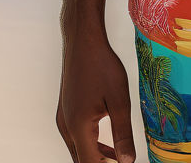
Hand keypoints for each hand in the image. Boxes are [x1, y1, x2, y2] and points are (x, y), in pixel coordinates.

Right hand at [56, 24, 136, 162]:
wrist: (83, 41)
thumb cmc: (101, 64)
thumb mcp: (119, 100)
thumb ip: (123, 133)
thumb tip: (127, 161)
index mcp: (79, 127)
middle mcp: (66, 127)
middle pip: (81, 160)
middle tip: (121, 160)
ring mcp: (63, 119)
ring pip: (78, 150)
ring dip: (95, 156)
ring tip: (117, 156)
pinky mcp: (64, 111)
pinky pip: (75, 137)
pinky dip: (90, 144)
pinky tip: (105, 141)